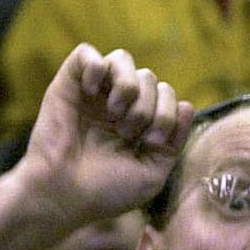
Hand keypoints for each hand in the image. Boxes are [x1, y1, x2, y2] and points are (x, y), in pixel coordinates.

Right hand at [16, 46, 191, 236]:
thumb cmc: (104, 191)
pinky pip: (86, 53)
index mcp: (137, 123)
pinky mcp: (67, 85)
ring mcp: (92, 94)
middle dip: (147, 105)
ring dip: (127, 84)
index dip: (167, 112)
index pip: (166, 94)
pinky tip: (94, 91)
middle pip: (148, 76)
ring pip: (122, 58)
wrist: (62, 196)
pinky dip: (96, 66)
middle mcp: (116, 104)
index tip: (152, 140)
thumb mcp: (152, 174)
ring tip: (114, 112)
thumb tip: (187, 105)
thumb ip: (175, 142)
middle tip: (128, 133)